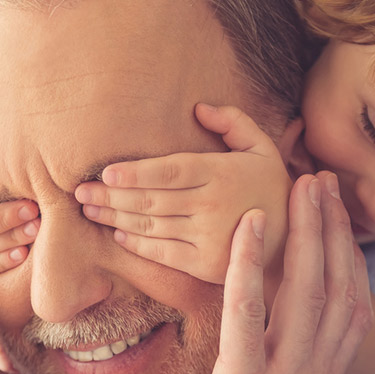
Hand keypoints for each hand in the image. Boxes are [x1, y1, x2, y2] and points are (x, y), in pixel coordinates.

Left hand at [74, 103, 290, 284]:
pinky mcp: (206, 265)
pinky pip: (163, 253)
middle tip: (79, 191)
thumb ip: (233, 123)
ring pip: (151, 226)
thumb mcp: (262, 147)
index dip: (136, 172)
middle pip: (151, 200)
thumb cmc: (272, 187)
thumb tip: (198, 108)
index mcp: (221, 174)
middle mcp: (212, 206)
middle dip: (111, 195)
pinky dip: (137, 244)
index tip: (106, 172)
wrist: (295, 240)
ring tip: (89, 209)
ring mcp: (209, 238)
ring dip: (115, 218)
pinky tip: (118, 234)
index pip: (170, 172)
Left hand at [167, 172, 373, 373]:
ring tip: (301, 186)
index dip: (348, 256)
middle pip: (337, 289)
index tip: (338, 216)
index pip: (350, 307)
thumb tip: (285, 348)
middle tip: (323, 179)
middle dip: (334, 230)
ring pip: (306, 293)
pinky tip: (247, 225)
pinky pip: (250, 316)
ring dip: (306, 232)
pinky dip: (250, 265)